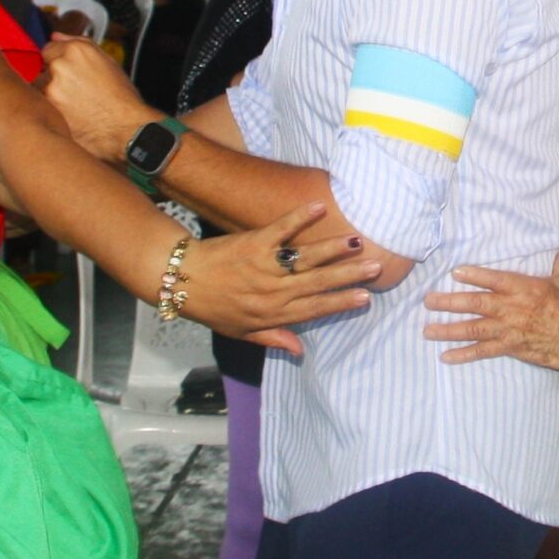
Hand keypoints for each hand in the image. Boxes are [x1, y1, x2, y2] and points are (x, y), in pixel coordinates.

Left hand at [40, 35, 160, 160]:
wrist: (127, 128)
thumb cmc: (121, 97)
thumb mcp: (108, 62)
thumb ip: (78, 44)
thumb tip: (56, 36)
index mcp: (76, 50)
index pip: (49, 49)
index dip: (58, 62)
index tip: (68, 73)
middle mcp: (61, 65)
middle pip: (42, 69)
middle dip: (53, 79)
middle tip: (75, 92)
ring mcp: (51, 88)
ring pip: (40, 89)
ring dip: (51, 95)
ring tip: (75, 105)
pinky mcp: (48, 109)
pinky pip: (42, 106)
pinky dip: (52, 110)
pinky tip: (70, 115)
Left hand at [184, 202, 380, 351]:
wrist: (183, 281)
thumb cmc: (213, 308)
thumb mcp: (241, 332)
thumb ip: (274, 338)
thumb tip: (301, 350)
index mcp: (272, 313)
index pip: (314, 309)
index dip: (341, 303)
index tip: (366, 297)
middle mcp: (272, 291)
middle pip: (317, 283)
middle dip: (348, 275)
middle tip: (375, 267)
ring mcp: (264, 266)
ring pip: (305, 258)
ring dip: (332, 249)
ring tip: (356, 241)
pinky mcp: (254, 242)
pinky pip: (281, 230)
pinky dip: (299, 218)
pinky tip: (318, 207)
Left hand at [424, 251, 558, 368]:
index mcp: (523, 288)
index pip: (493, 280)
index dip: (474, 275)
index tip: (455, 272)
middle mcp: (511, 308)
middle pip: (474, 304)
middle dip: (449, 302)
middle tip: (428, 301)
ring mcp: (507, 329)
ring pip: (472, 328)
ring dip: (448, 330)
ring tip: (427, 330)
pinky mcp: (509, 347)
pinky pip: (482, 351)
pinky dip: (463, 355)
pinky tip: (446, 356)